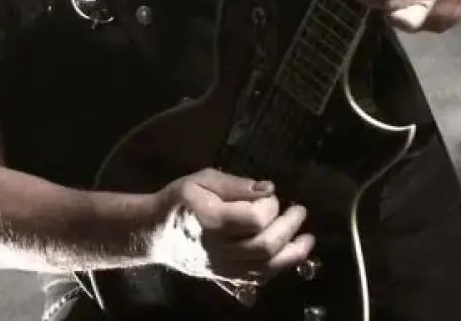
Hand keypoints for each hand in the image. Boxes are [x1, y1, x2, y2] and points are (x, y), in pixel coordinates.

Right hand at [148, 168, 314, 283]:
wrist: (153, 233)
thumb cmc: (178, 201)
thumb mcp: (201, 180)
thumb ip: (235, 184)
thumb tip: (268, 189)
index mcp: (210, 220)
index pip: (254, 219)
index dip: (270, 206)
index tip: (269, 194)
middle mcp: (217, 248)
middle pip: (264, 246)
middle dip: (289, 228)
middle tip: (299, 211)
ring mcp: (221, 268)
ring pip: (264, 269)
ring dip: (292, 254)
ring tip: (306, 239)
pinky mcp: (224, 277)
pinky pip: (256, 280)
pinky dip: (277, 270)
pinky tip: (289, 255)